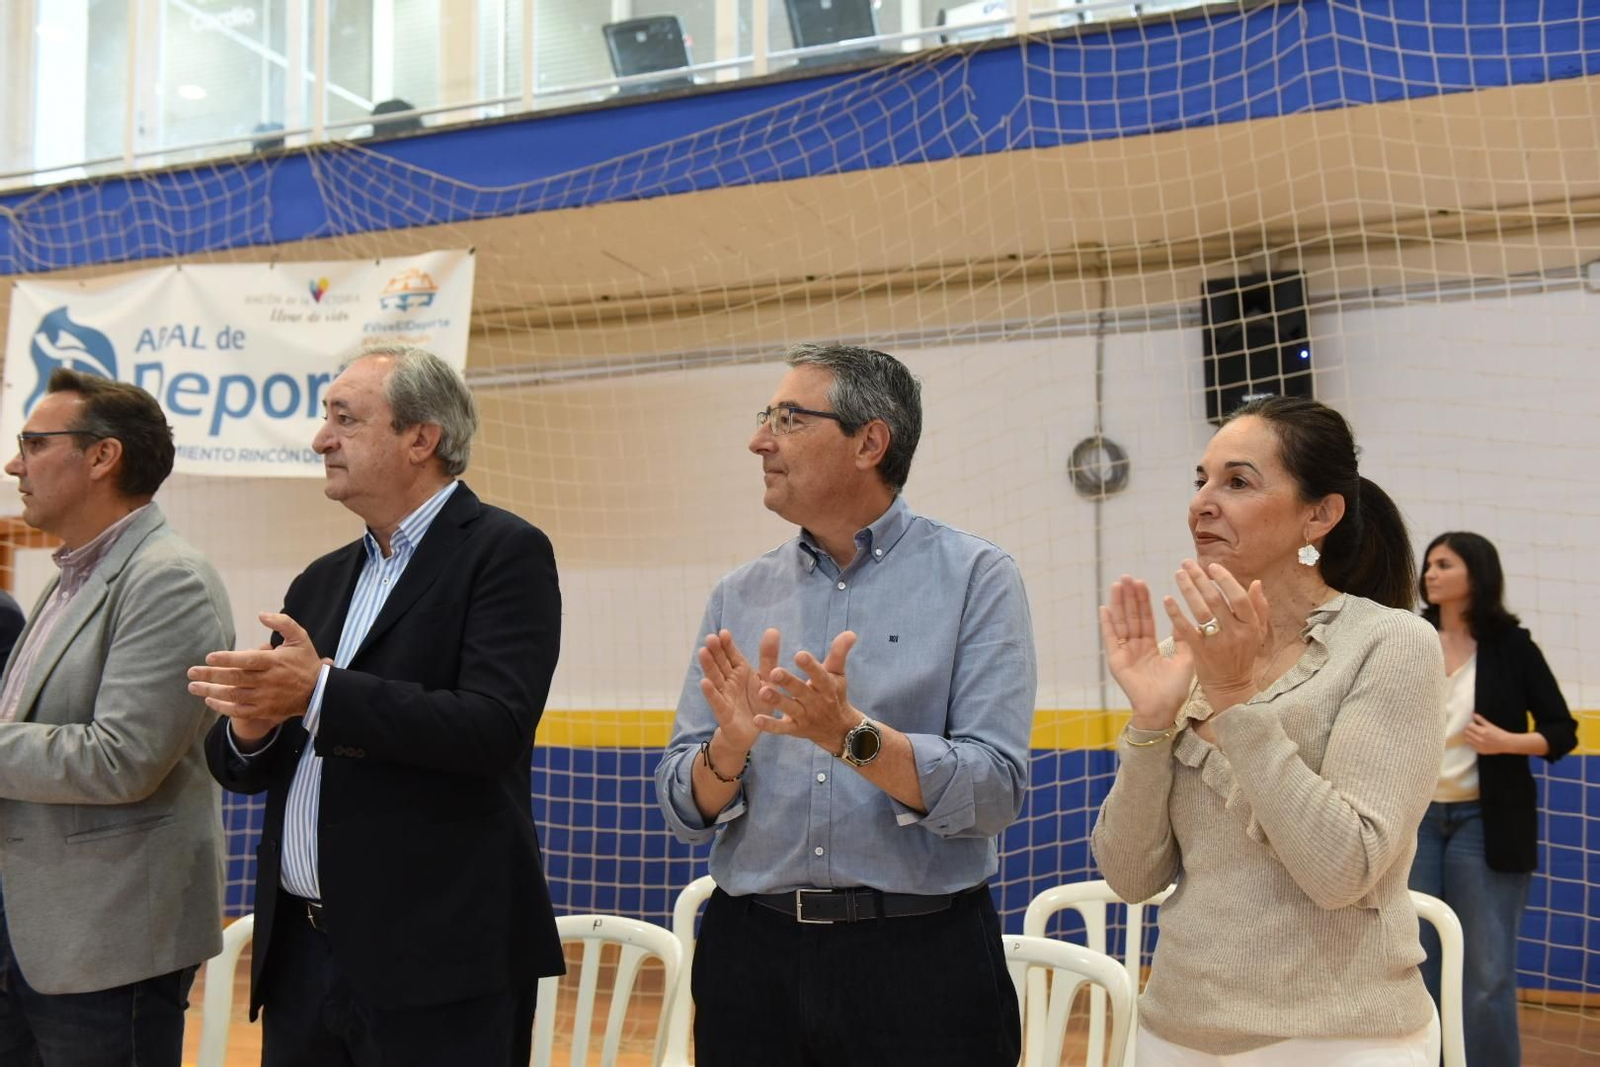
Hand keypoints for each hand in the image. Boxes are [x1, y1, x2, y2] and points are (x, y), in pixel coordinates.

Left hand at [187, 612, 322, 723]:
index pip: (248, 660)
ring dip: (211, 692)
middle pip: (235, 678)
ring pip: (234, 695)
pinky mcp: (264, 710)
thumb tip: (261, 615)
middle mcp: (268, 680)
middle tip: (191, 672)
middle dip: (211, 675)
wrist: (318, 692)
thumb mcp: (300, 637)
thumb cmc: (305, 662)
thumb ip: (282, 623)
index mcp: (275, 661)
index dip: (228, 659)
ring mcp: (265, 697)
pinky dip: (223, 708)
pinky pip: (240, 711)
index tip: (209, 657)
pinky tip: (209, 701)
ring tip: (193, 687)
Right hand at [698, 629, 778, 754]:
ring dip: (709, 666)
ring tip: (703, 652)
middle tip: (711, 638)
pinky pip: (716, 701)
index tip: (724, 632)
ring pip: (715, 678)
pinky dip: (710, 692)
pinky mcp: (723, 712)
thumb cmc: (759, 702)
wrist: (752, 732)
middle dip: (715, 651)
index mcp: (741, 671)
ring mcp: (725, 695)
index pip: (732, 654)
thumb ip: (769, 657)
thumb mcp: (768, 679)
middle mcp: (730, 681)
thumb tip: (773, 629)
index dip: (727, 644)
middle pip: (721, 663)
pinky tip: (704, 682)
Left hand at [755, 631, 860, 753]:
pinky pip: (781, 728)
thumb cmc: (834, 694)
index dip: (810, 665)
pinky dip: (770, 725)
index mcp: (826, 686)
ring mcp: (805, 716)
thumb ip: (839, 653)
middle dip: (788, 682)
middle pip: (801, 690)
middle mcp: (815, 701)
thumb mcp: (837, 674)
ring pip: (789, 708)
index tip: (799, 654)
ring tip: (762, 692)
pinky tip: (756, 719)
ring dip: (776, 701)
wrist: (838, 729)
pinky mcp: (795, 729)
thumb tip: (851, 633)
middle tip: (774, 672)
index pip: (819, 674)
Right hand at [1099, 576, 1193, 729]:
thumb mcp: (1185, 658)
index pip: (1145, 618)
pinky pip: (1110, 639)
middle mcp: (1135, 648)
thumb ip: (1183, 638)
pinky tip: (1104, 608)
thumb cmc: (1175, 689)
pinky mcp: (1116, 661)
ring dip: (1118, 604)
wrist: (1163, 710)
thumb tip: (1185, 617)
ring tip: (1117, 585)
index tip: (1141, 582)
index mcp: (1150, 647)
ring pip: (1121, 623)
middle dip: (1129, 597)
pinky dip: (1107, 624)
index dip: (1143, 601)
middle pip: (1131, 617)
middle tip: (1128, 576)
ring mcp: (1124, 653)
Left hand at [1167, 560, 1273, 713]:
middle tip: (1186, 563)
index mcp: (1251, 625)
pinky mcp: (1200, 652)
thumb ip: (1259, 607)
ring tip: (1178, 574)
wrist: (1231, 686)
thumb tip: (1256, 582)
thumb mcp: (1257, 632)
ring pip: (1201, 611)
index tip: (1212, 566)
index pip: (1239, 598)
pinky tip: (1167, 600)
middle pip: (1216, 600)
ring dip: (1187, 590)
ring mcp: (1217, 643)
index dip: (1226, 580)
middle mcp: (1235, 633)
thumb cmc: (1243, 654)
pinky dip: (1176, 614)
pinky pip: (1186, 629)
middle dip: (1200, 579)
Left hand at [1464, 714, 1513, 753]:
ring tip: (1474, 735)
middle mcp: (1479, 739)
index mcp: (1482, 731)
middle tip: (1474, 729)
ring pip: (1467, 740)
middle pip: (1467, 733)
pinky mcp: (1480, 751)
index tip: (1474, 724)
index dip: (1471, 724)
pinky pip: (1471, 746)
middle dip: (1469, 730)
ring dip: (1469, 736)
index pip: (1469, 726)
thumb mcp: (1490, 725)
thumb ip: (1481, 720)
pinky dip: (1472, 743)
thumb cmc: (1499, 733)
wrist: (1506, 743)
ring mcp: (1479, 746)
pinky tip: (1476, 741)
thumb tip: (1473, 714)